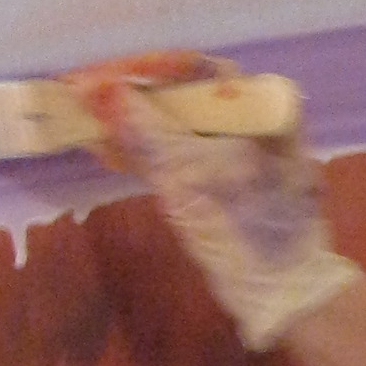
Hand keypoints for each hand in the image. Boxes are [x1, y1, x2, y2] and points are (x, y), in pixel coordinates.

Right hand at [79, 58, 357, 352]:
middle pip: (183, 95)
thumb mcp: (192, 179)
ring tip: (79, 119)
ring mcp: (240, 152)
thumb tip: (103, 92)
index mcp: (263, 107)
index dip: (141, 70)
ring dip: (130, 123)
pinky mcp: (224, 183)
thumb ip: (147, 134)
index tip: (96, 78)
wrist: (286, 294)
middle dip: (129, 96)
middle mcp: (255, 120)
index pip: (195, 70)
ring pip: (177, 126)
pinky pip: (180, 155)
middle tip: (79, 94)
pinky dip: (145, 151)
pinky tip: (106, 148)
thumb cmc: (248, 230)